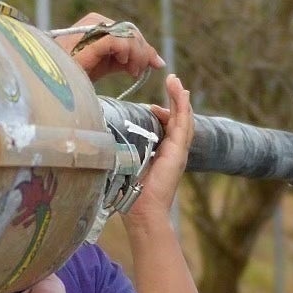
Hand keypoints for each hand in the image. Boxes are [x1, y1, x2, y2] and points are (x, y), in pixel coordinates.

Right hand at [55, 12, 164, 84]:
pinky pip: (118, 40)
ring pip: (128, 35)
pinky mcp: (89, 38)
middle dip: (142, 52)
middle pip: (132, 31)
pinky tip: (123, 64)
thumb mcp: (110, 64)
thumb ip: (132, 58)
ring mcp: (91, 28)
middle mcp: (95, 20)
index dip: (143, 48)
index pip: (130, 30)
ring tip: (132, 72)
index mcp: (98, 22)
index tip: (149, 66)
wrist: (54, 84)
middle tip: (137, 72)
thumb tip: (159, 61)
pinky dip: (126, 53)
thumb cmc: (77, 75)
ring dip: (137, 55)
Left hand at [126, 73, 194, 218]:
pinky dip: (183, 106)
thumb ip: (125, 152)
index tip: (153, 107)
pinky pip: (184, 123)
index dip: (164, 114)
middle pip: (180, 120)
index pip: (169, 129)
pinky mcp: (179, 150)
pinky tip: (181, 92)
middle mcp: (175, 151)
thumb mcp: (128, 165)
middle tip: (172, 81)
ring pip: (184, 118)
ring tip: (176, 81)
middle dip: (176, 100)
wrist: (144, 211)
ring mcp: (179, 150)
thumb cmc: (132, 193)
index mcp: (164, 155)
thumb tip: (108, 141)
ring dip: (180, 98)